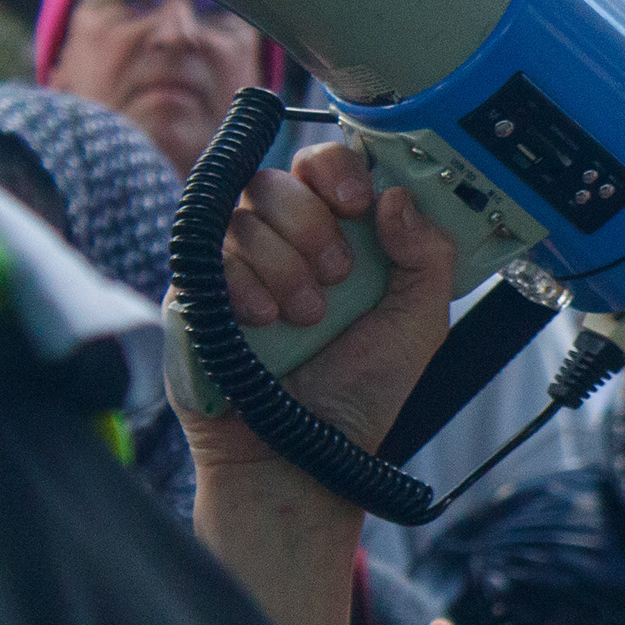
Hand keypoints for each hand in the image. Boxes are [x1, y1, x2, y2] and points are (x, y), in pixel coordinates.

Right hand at [180, 141, 458, 479]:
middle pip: (279, 181)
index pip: (325, 168)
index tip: (356, 203)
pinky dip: (245, 283)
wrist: (300, 455)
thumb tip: (398, 196)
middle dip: (312, 224)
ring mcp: (234, 266)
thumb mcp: (418, 326)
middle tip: (335, 277)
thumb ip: (427, 258)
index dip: (338, 170)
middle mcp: (283, 244)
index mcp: (337, 238)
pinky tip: (265, 321)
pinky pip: (209, 254)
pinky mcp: (196, 293)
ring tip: (305, 317)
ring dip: (285, 263)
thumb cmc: (357, 395)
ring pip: (244, 215)